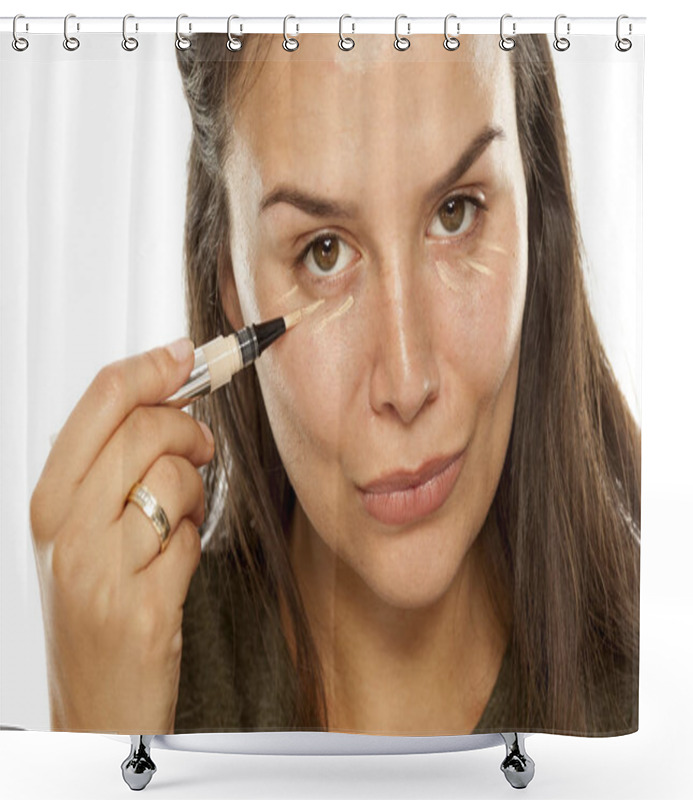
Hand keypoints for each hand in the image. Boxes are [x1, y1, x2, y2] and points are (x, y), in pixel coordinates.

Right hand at [29, 338, 213, 733]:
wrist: (96, 703)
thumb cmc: (98, 605)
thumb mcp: (85, 530)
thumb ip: (114, 463)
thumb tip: (166, 390)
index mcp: (49, 501)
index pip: (101, 399)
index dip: (153, 366)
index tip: (188, 354)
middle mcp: (67, 530)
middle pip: (146, 427)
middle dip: (190, 430)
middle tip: (200, 451)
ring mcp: (102, 570)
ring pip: (176, 477)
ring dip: (194, 493)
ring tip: (176, 520)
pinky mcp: (143, 607)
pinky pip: (193, 536)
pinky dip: (195, 541)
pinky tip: (173, 564)